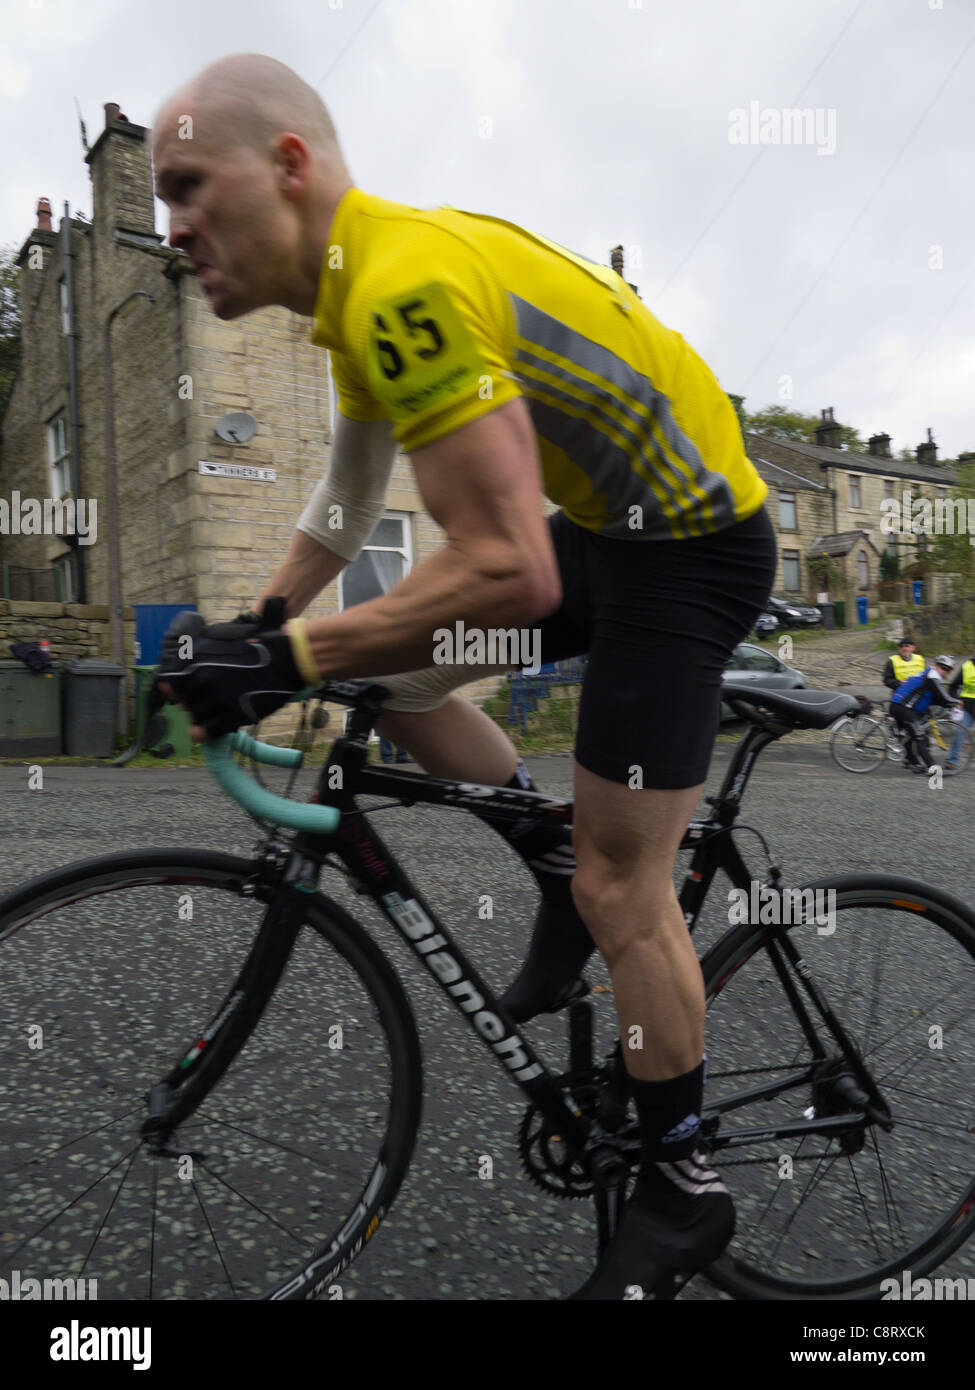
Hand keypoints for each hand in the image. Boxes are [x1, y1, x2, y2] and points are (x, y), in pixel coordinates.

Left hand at [157, 602, 304, 740]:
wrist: (284, 660)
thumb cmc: (252, 648)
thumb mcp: (216, 640)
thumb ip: (191, 655)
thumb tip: (169, 683)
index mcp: (197, 660)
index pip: (170, 685)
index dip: (177, 691)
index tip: (184, 694)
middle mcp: (204, 679)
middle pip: (185, 703)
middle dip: (193, 704)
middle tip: (209, 701)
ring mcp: (218, 698)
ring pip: (197, 717)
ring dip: (203, 717)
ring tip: (217, 710)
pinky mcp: (233, 715)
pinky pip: (208, 732)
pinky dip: (205, 733)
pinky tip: (206, 731)